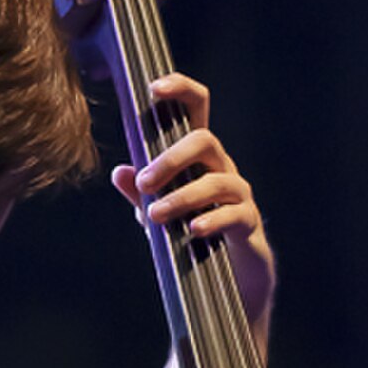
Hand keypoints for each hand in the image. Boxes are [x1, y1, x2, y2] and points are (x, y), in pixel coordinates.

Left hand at [112, 72, 275, 333]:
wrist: (229, 279)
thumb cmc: (191, 234)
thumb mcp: (158, 213)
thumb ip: (139, 194)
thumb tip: (119, 171)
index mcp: (198, 157)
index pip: (196, 109)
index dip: (180, 89)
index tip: (154, 87)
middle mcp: (221, 167)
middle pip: (205, 140)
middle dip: (171, 159)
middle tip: (145, 183)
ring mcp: (238, 195)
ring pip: (218, 180)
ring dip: (183, 196)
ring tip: (156, 215)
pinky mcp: (247, 223)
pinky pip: (234, 215)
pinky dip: (212, 220)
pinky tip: (192, 229)